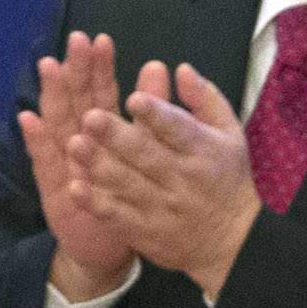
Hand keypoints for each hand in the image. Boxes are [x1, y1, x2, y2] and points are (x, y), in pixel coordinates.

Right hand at [17, 31, 135, 300]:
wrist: (105, 248)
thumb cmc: (126, 197)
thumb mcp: (145, 152)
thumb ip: (152, 111)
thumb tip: (160, 66)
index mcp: (101, 134)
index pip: (99, 93)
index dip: (99, 67)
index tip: (100, 39)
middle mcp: (78, 143)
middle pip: (76, 100)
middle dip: (75, 70)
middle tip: (76, 40)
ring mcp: (63, 164)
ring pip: (58, 124)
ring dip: (51, 95)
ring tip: (50, 67)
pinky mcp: (54, 188)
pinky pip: (44, 163)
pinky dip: (36, 141)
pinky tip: (29, 119)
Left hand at [69, 63, 260, 300]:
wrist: (232, 239)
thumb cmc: (226, 175)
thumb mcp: (229, 132)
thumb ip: (204, 98)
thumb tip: (182, 68)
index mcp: (203, 150)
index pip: (179, 129)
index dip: (157, 115)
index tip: (133, 99)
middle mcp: (182, 178)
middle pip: (146, 155)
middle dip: (117, 136)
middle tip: (89, 116)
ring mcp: (162, 206)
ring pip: (127, 184)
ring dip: (99, 165)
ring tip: (74, 145)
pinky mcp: (145, 230)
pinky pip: (118, 216)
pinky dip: (96, 203)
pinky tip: (75, 187)